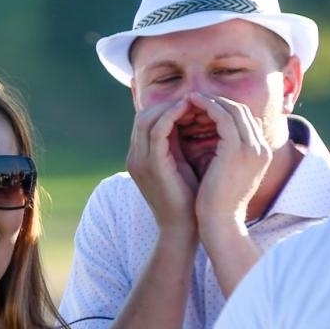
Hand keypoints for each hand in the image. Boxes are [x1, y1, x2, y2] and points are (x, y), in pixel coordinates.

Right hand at [126, 97, 197, 234]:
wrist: (182, 229)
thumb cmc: (187, 201)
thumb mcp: (180, 167)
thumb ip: (178, 146)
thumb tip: (192, 124)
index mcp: (140, 158)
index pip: (146, 121)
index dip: (167, 108)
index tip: (193, 103)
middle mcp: (135, 157)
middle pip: (143, 115)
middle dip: (168, 104)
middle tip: (195, 99)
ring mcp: (140, 161)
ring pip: (147, 119)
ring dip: (171, 106)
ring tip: (194, 102)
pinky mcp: (152, 165)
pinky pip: (157, 131)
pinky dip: (172, 116)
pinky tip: (190, 110)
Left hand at [192, 93, 270, 231]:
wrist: (219, 223)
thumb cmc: (214, 204)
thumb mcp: (223, 174)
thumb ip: (223, 156)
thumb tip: (207, 142)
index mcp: (260, 155)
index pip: (246, 121)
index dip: (224, 110)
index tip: (201, 106)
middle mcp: (261, 148)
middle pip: (242, 111)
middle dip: (218, 101)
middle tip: (194, 97)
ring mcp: (252, 148)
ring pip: (234, 109)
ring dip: (211, 100)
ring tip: (190, 97)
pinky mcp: (237, 149)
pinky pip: (223, 117)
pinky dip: (207, 106)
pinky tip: (190, 103)